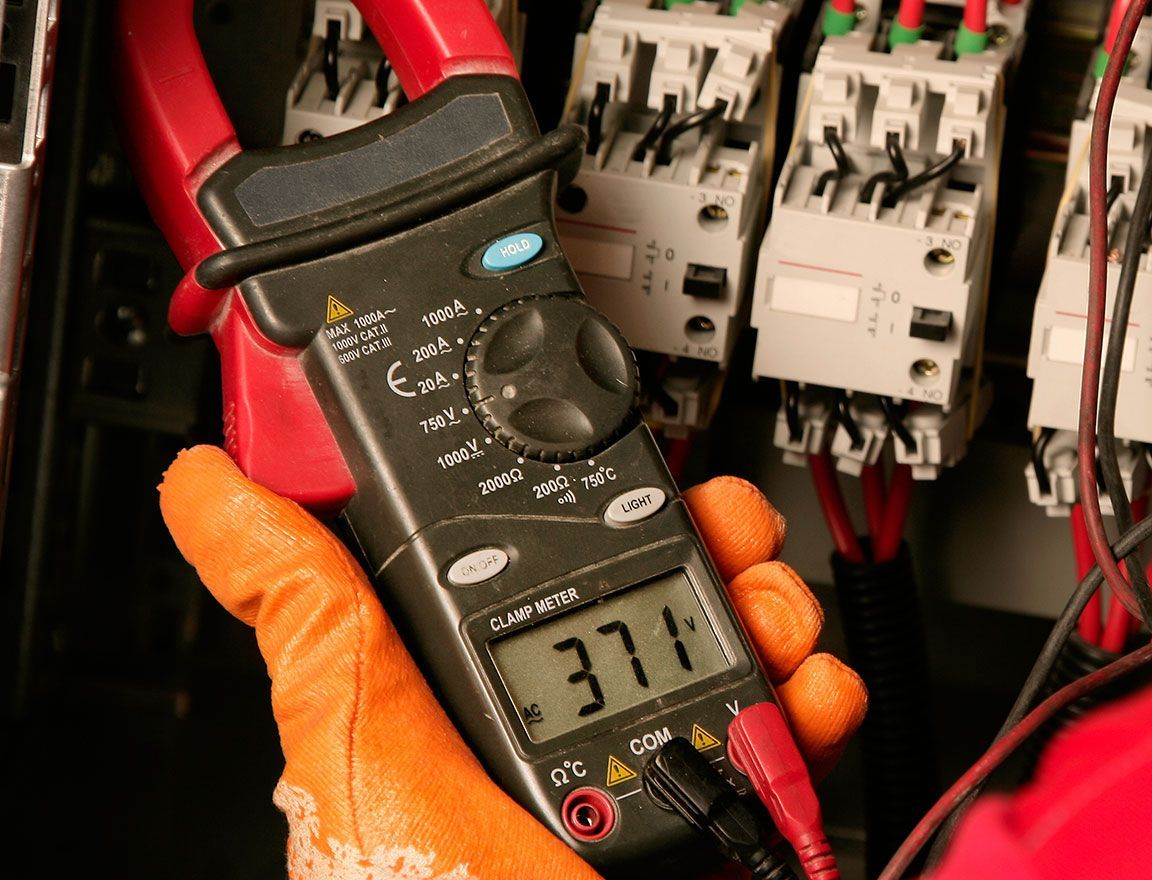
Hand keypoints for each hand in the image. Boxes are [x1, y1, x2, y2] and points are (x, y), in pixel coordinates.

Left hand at [160, 445, 864, 878]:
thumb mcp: (375, 778)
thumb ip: (314, 631)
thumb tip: (208, 494)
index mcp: (457, 715)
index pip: (514, 562)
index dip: (563, 497)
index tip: (604, 458)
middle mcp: (561, 740)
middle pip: (645, 587)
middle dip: (701, 540)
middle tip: (717, 534)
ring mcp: (656, 779)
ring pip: (735, 638)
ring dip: (770, 607)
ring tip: (769, 626)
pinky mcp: (737, 816)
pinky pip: (796, 727)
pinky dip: (818, 698)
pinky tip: (804, 698)